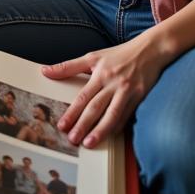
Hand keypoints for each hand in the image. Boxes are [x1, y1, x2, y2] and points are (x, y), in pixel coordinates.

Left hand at [42, 33, 172, 147]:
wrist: (149, 50)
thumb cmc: (118, 55)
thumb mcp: (92, 57)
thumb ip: (68, 66)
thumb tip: (44, 71)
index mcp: (100, 73)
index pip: (83, 96)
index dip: (72, 112)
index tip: (62, 125)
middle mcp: (113, 83)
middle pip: (96, 107)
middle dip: (83, 124)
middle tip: (73, 140)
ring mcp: (127, 91)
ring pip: (112, 114)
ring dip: (101, 131)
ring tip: (89, 143)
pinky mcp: (140, 97)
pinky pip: (127, 116)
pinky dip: (117, 127)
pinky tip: (109, 137)